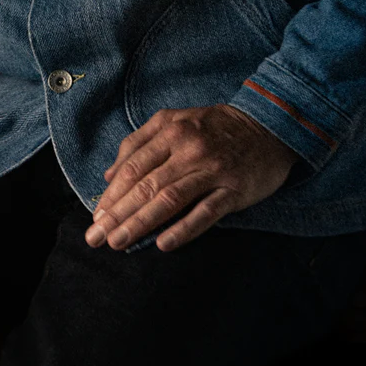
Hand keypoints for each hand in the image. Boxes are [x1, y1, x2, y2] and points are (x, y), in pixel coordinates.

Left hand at [86, 104, 300, 252]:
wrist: (269, 125)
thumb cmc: (215, 126)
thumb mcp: (174, 121)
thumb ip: (139, 143)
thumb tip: (110, 175)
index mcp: (170, 131)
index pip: (133, 166)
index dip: (112, 194)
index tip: (96, 217)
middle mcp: (188, 149)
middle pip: (146, 185)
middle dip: (117, 214)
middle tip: (95, 237)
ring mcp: (212, 170)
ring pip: (169, 199)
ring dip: (140, 223)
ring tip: (118, 242)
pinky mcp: (234, 190)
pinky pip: (206, 213)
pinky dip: (183, 229)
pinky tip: (163, 244)